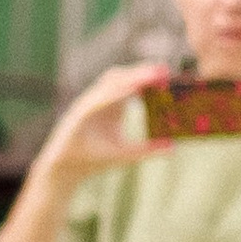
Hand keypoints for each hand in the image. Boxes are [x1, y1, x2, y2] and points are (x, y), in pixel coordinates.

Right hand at [35, 58, 172, 184]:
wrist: (67, 171)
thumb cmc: (94, 159)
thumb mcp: (126, 154)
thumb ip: (147, 149)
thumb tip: (173, 147)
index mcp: (113, 105)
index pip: (132, 84)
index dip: (148, 78)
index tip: (167, 75)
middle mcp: (101, 100)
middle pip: (122, 78)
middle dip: (142, 72)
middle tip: (162, 70)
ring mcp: (89, 105)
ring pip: (109, 84)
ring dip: (129, 78)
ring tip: (148, 77)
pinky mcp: (78, 114)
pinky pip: (96, 100)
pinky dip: (112, 95)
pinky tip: (127, 93)